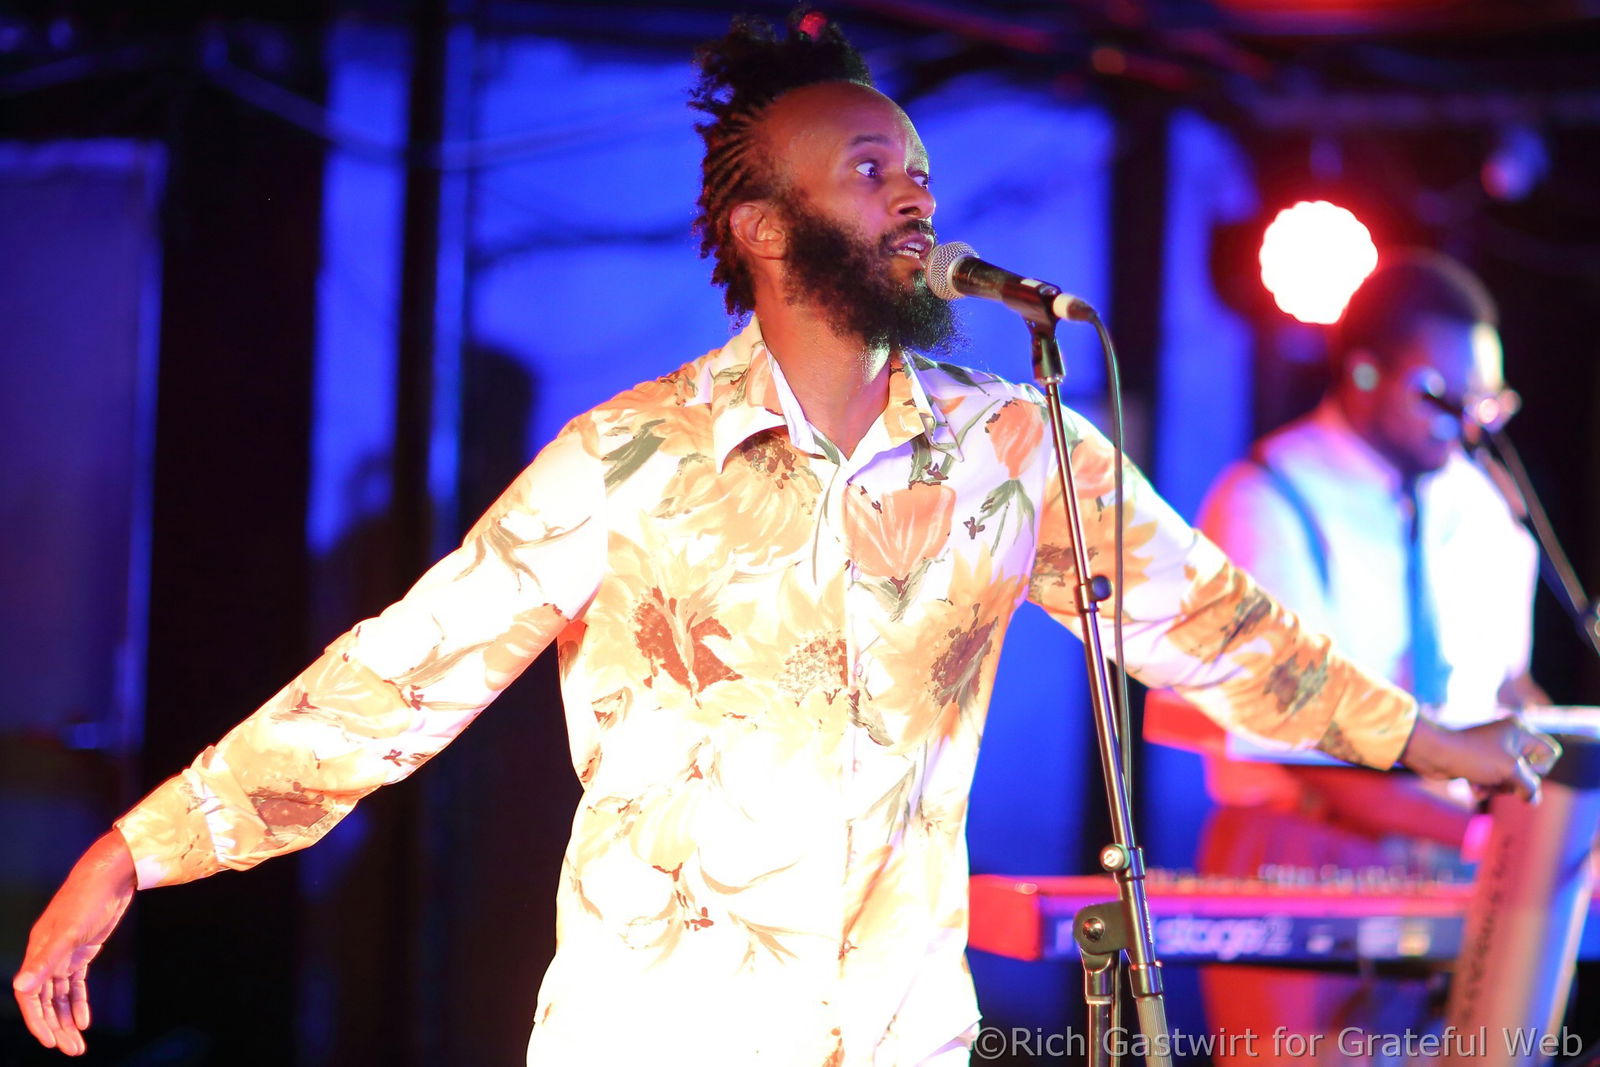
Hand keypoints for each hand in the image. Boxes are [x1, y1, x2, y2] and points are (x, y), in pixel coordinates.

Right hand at [12, 830, 135, 1055]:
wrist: (110, 876)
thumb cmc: (86, 899)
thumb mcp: (68, 932)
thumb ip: (46, 960)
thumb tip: (21, 986)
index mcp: (38, 953)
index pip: (30, 996)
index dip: (37, 1020)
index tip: (51, 1041)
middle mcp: (47, 957)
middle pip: (46, 1001)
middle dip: (56, 1027)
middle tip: (71, 1050)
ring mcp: (65, 955)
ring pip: (61, 996)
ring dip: (67, 1020)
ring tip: (78, 1043)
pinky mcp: (82, 951)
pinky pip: (76, 984)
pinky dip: (79, 1003)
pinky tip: (85, 1021)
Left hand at [1400, 715, 1561, 802]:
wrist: (1432, 754)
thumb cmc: (1472, 756)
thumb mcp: (1509, 770)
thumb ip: (1529, 786)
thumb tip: (1532, 800)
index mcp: (1520, 731)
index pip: (1550, 752)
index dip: (1540, 768)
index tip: (1521, 769)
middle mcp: (1509, 737)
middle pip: (1530, 770)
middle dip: (1514, 781)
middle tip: (1498, 779)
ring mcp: (1493, 750)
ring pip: (1511, 779)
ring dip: (1497, 786)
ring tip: (1481, 784)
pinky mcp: (1479, 761)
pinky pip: (1494, 781)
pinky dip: (1485, 786)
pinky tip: (1473, 787)